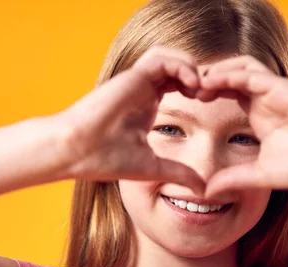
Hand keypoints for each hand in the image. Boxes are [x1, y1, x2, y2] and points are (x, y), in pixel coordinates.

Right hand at [59, 46, 205, 194]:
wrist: (76, 151)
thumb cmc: (105, 159)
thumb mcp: (153, 167)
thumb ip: (178, 173)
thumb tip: (202, 189)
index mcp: (147, 104)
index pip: (178, 82)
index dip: (197, 88)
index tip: (211, 105)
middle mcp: (142, 89)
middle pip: (176, 66)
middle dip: (198, 75)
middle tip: (211, 94)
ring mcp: (136, 81)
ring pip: (170, 56)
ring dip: (190, 66)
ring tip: (201, 89)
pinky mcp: (132, 77)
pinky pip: (162, 58)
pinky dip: (181, 65)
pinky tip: (191, 85)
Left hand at [197, 56, 287, 198]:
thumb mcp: (259, 175)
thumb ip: (233, 179)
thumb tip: (206, 193)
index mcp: (257, 113)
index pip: (226, 92)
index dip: (206, 93)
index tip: (185, 103)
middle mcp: (264, 98)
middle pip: (229, 75)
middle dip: (206, 79)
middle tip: (184, 89)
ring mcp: (274, 90)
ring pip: (240, 67)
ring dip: (217, 72)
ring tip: (196, 83)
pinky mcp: (284, 87)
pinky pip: (253, 73)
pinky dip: (232, 74)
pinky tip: (215, 83)